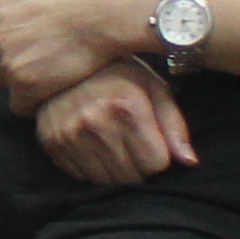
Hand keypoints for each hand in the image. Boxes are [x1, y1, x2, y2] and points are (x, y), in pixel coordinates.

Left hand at [0, 0, 151, 107]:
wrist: (103, 12)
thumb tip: (12, 4)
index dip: (13, 49)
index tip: (33, 54)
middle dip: (19, 65)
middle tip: (47, 69)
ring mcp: (6, 59)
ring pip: (9, 84)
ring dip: (28, 85)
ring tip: (55, 83)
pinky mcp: (23, 82)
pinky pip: (20, 106)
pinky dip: (35, 104)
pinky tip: (53, 98)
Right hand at [32, 59, 192, 189]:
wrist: (63, 56)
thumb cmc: (118, 73)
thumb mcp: (153, 87)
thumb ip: (174, 124)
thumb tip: (189, 162)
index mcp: (127, 106)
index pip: (156, 164)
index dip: (159, 155)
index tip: (152, 141)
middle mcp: (95, 121)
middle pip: (132, 177)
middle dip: (139, 166)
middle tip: (132, 143)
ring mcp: (69, 133)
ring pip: (107, 182)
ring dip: (116, 170)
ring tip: (113, 144)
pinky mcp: (50, 142)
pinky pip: (82, 177)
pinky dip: (92, 168)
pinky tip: (92, 144)